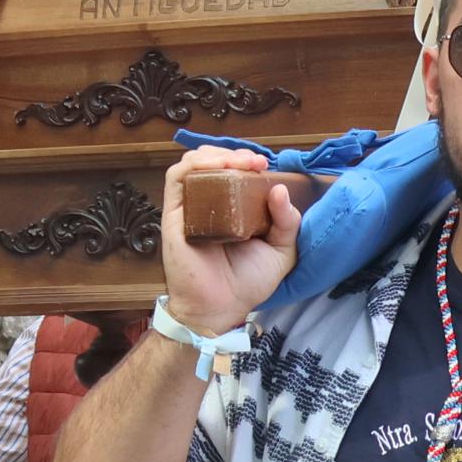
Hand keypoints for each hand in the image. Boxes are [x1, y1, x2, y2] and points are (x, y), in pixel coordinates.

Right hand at [157, 146, 296, 338]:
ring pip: (192, 163)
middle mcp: (208, 205)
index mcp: (231, 209)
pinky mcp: (174, 214)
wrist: (221, 309)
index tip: (266, 164)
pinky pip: (176, 178)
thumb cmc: (248, 282)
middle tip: (256, 161)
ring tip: (241, 162)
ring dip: (217, 154)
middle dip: (234, 153)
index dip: (247, 161)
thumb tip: (279, 189)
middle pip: (211, 161)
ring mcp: (189, 208)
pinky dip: (196, 164)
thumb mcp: (281, 251)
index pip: (232, 172)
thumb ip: (287, 222)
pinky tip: (219, 166)